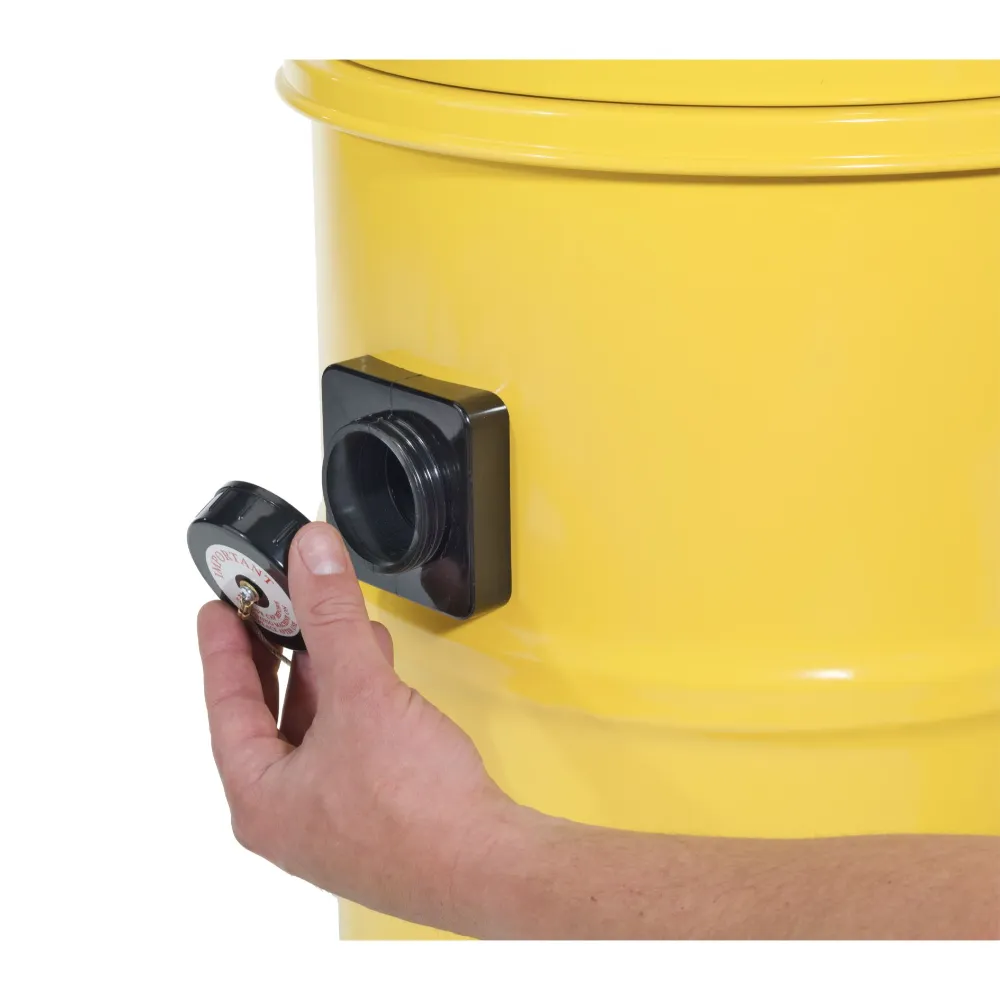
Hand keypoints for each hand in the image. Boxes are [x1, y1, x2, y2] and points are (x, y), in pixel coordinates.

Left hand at [197, 521, 518, 929]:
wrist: (488, 865)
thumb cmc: (414, 807)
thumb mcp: (361, 692)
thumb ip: (332, 616)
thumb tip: (310, 555)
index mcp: (260, 798)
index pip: (226, 707)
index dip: (222, 650)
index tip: (218, 609)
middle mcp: (289, 816)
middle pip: (267, 719)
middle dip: (275, 658)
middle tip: (268, 611)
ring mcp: (333, 822)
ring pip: (312, 732)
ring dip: (322, 677)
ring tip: (327, 631)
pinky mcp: (375, 817)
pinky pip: (348, 745)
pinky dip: (354, 703)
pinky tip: (375, 673)